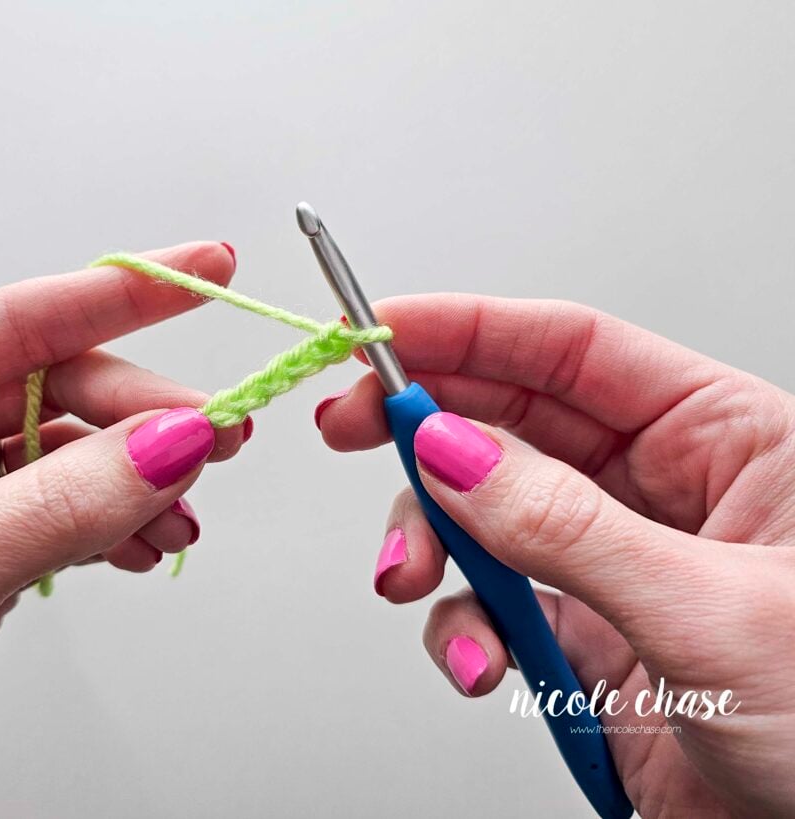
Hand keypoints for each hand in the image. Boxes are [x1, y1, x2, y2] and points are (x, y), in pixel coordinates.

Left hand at [0, 242, 248, 816]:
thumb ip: (56, 506)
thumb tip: (168, 444)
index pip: (19, 321)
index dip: (123, 292)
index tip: (205, 269)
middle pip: (63, 391)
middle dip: (146, 415)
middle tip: (217, 435)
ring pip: (77, 460)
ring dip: (143, 481)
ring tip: (180, 515)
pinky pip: (73, 520)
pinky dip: (123, 529)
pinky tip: (147, 545)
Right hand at [316, 295, 794, 816]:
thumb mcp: (709, 612)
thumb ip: (567, 528)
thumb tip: (451, 453)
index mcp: (724, 441)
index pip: (573, 352)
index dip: (470, 330)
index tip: (382, 328)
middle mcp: (660, 492)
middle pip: (510, 422)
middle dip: (422, 427)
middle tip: (351, 425)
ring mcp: (612, 564)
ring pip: (483, 517)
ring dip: (432, 544)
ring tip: (410, 577)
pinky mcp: (581, 638)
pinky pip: (491, 608)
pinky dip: (461, 630)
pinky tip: (479, 663)